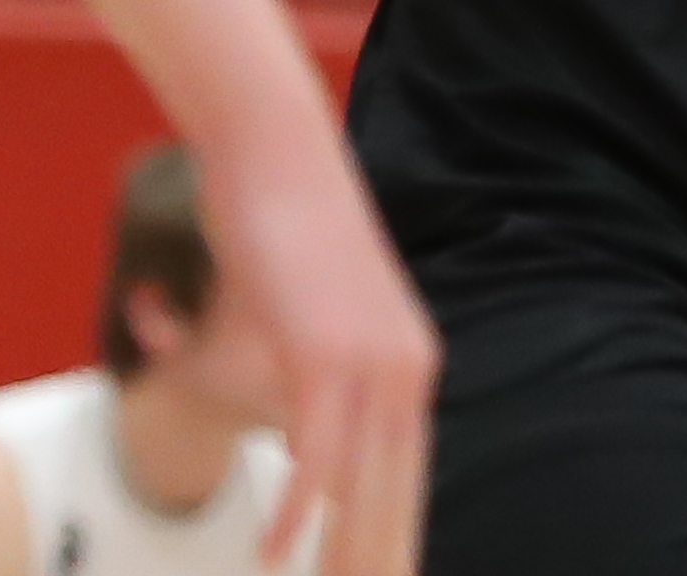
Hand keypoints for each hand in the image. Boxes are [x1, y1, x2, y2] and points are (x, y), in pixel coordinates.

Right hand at [203, 141, 438, 575]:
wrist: (278, 151)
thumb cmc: (288, 229)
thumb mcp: (315, 319)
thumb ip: (320, 378)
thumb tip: (299, 426)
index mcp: (410, 364)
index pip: (412, 475)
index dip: (400, 536)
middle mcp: (405, 368)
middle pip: (396, 495)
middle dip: (380, 558)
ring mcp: (368, 361)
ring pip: (361, 488)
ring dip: (343, 556)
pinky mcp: (323, 352)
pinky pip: (312, 456)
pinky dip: (294, 513)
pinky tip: (274, 554)